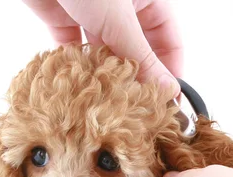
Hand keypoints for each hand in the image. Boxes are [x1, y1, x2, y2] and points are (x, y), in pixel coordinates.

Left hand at [22, 0, 182, 93]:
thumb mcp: (119, 20)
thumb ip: (140, 56)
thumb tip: (165, 89)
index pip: (168, 40)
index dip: (170, 71)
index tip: (166, 103)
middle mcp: (122, 7)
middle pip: (135, 50)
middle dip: (135, 78)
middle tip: (135, 111)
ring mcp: (92, 12)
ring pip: (104, 52)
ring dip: (104, 76)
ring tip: (108, 104)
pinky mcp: (63, 18)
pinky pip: (74, 48)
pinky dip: (76, 66)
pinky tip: (79, 86)